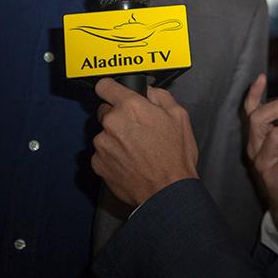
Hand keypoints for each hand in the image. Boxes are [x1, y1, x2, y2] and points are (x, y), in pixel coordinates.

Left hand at [91, 78, 198, 206]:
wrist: (166, 191)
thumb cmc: (175, 156)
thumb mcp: (179, 117)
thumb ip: (161, 97)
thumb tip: (149, 91)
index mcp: (131, 107)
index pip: (105, 86)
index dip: (111, 88)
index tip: (113, 92)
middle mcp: (112, 122)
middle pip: (106, 111)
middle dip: (118, 116)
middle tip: (137, 129)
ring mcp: (102, 144)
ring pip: (104, 133)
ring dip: (115, 138)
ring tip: (136, 150)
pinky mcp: (98, 163)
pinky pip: (102, 153)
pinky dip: (112, 156)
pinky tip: (129, 162)